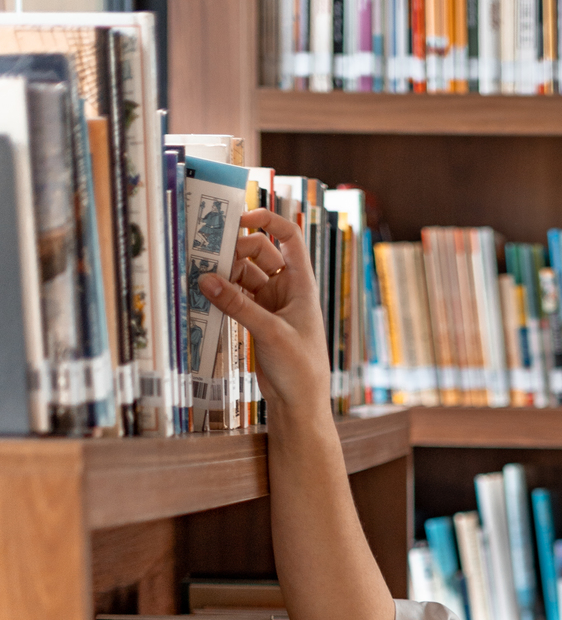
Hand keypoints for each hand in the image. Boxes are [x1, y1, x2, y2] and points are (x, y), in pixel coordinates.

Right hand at [196, 209, 329, 411]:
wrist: (299, 402)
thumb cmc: (300, 367)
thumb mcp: (269, 332)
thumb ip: (237, 305)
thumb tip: (206, 279)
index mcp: (301, 283)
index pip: (289, 237)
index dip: (269, 220)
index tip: (242, 217)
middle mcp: (287, 288)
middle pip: (259, 252)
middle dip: (236, 250)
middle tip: (211, 258)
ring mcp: (271, 303)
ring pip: (244, 274)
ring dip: (225, 273)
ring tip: (203, 276)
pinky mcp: (257, 319)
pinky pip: (237, 296)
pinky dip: (223, 293)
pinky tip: (206, 294)